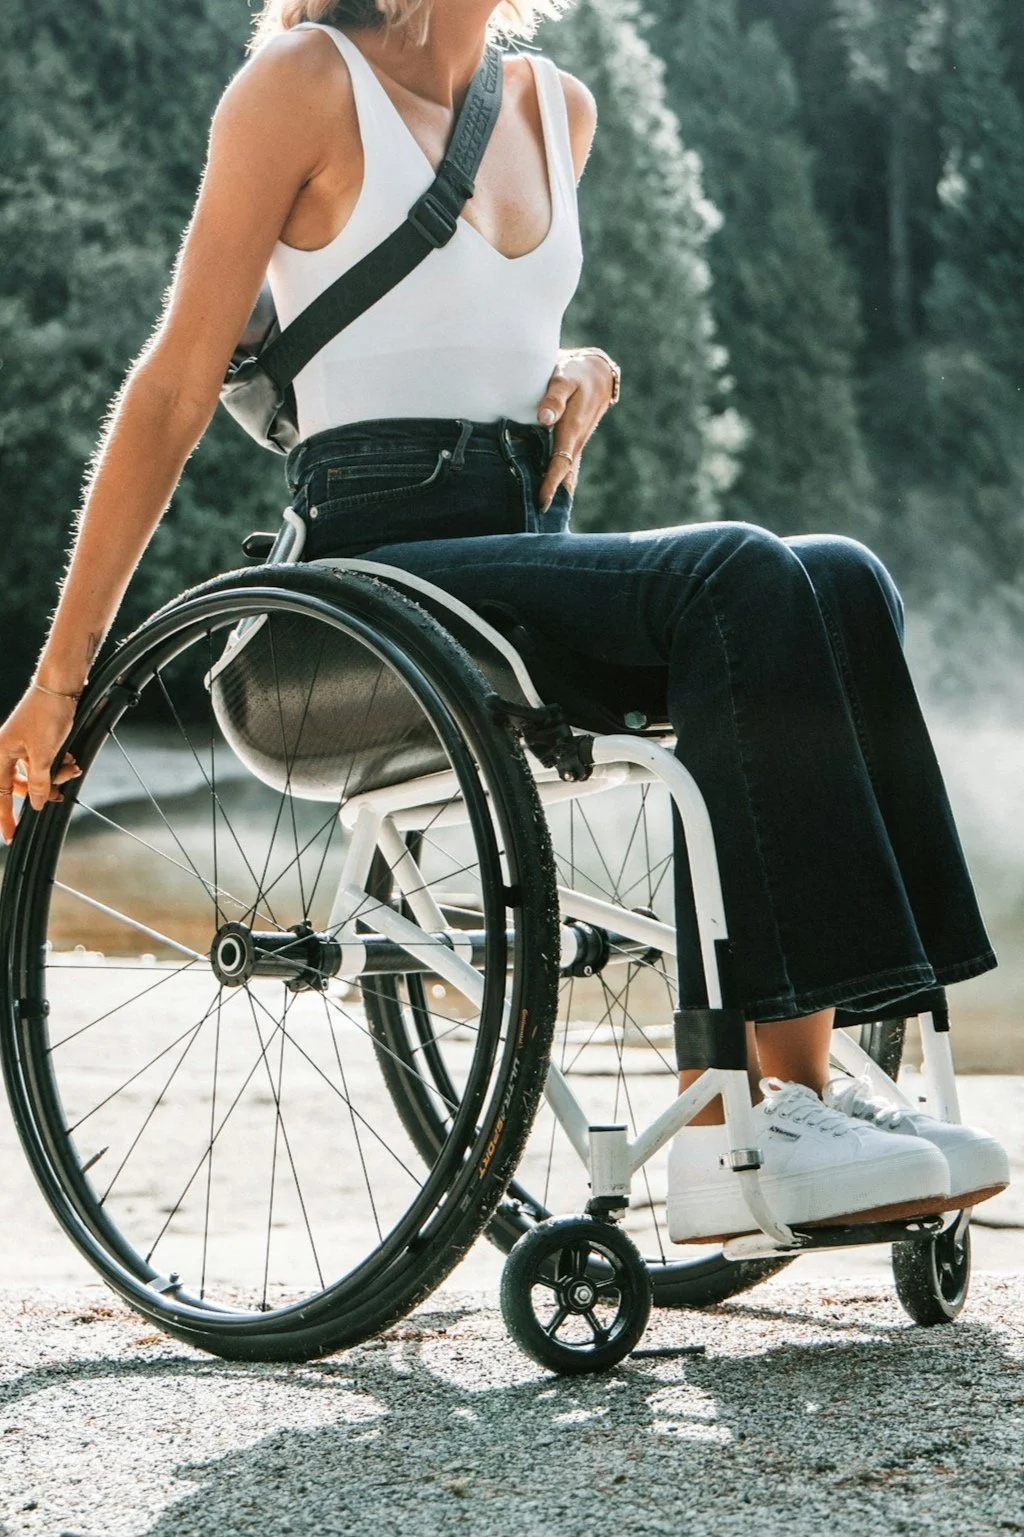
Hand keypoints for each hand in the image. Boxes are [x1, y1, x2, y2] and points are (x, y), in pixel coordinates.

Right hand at [0, 688, 81, 842]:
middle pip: (22, 785)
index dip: (5, 816)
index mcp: (0, 754)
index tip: (10, 836)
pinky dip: (59, 764)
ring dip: (56, 775)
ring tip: (72, 767)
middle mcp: (8, 751)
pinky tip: (71, 760)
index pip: (0, 793)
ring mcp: (22, 746)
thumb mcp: (44, 754)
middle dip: (44, 789)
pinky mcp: (36, 741)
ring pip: (38, 774)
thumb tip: (38, 804)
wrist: (61, 687)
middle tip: (59, 795)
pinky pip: (45, 762)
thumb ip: (40, 782)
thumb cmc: (47, 715)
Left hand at [537, 348, 619, 511]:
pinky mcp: (573, 441)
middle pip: (564, 475)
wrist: (595, 372)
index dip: (551, 483)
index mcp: (572, 429)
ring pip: (566, 472)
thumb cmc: (575, 372)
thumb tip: (544, 418)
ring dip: (556, 492)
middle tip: (537, 523)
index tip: (542, 503)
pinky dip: (558, 480)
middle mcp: (576, 440)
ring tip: (540, 517)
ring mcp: (576, 443)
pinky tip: (547, 494)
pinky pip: (565, 464)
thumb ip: (554, 396)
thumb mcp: (565, 376)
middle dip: (553, 497)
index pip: (561, 462)